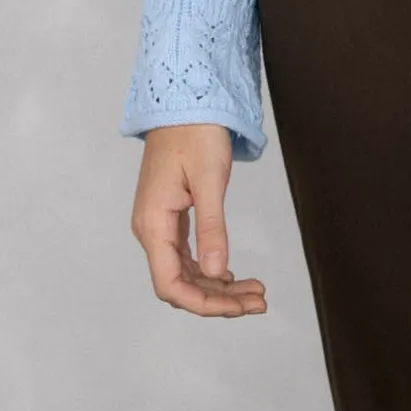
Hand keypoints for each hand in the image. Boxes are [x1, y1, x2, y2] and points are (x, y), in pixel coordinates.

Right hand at [130, 124, 267, 317]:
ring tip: (255, 292)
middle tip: (260, 301)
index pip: (170, 284)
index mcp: (153, 224)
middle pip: (180, 284)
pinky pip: (187, 256)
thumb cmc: (196, 133)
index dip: (203, 304)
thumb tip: (218, 272)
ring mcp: (159, 224)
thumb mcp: (210, 180)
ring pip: (186, 272)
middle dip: (219, 299)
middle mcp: (150, 230)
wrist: (184, 101)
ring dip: (218, 287)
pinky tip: (233, 276)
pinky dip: (211, 269)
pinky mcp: (170, 216)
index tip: (238, 308)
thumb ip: (212, 227)